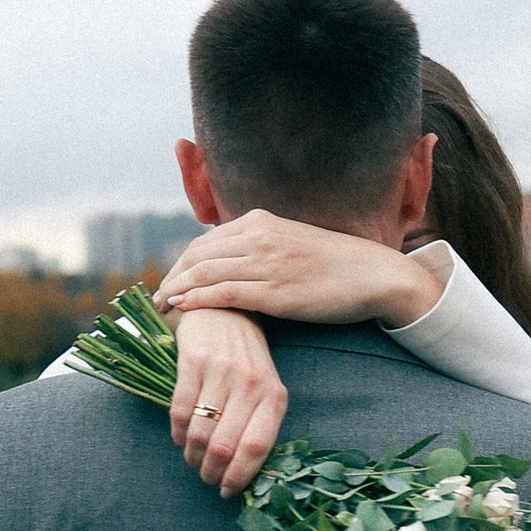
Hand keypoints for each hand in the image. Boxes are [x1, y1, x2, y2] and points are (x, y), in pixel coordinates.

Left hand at [155, 213, 447, 330]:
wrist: (375, 274)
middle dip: (172, 277)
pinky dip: (197, 300)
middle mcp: (259, 236)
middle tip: (155, 300)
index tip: (169, 282)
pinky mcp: (275, 290)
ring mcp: (266, 262)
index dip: (181, 264)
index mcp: (261, 222)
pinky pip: (225, 293)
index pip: (205, 242)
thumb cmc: (337, 265)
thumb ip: (262, 247)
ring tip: (160, 308)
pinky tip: (181, 308)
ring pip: (206, 274)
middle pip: (198, 256)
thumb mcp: (293, 243)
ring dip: (177, 290)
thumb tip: (235, 263)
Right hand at [167, 309, 287, 497]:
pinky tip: (181, 438)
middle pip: (225, 445)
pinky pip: (180, 412)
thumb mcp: (264, 387)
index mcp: (274, 395)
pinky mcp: (193, 362)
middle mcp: (250, 384)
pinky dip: (178, 433)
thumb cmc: (246, 358)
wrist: (224, 311)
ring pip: (201, 432)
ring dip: (193, 455)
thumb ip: (259, 422)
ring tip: (193, 459)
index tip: (228, 491)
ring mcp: (221, 372)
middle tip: (206, 478)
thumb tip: (243, 471)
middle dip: (212, 471)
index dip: (239, 476)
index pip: (257, 447)